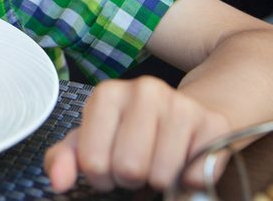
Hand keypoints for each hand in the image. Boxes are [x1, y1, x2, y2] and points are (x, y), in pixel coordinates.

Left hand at [43, 76, 231, 191]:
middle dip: (129, 179)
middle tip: (135, 167)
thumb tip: (58, 181)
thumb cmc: (129, 130)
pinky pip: (196, 177)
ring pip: (162, 175)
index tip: (107, 167)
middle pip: (129, 168)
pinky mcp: (213, 124)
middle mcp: (145, 90)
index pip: (93, 162)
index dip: (100, 177)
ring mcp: (181, 105)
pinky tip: (182, 162)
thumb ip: (64, 158)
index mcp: (108, 94)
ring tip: (156, 164)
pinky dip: (188, 182)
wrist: (184, 112)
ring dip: (158, 182)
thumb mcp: (90, 139)